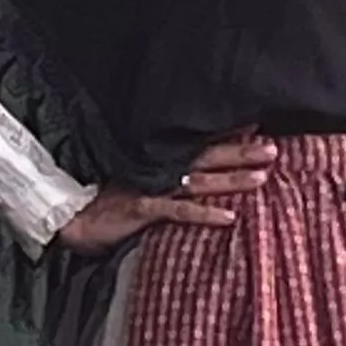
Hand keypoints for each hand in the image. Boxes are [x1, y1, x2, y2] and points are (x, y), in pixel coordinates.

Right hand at [61, 136, 275, 256]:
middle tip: (273, 149)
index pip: (200, 144)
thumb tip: (203, 171)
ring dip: (231, 180)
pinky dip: (204, 214)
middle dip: (241, 153)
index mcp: (161, 161)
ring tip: (261, 177)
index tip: (260, 127)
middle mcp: (160, 170)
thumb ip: (170, 176)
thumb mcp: (141, 182)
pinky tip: (229, 218)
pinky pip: (178, 212)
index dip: (229, 135)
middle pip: (208, 158)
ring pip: (200, 182)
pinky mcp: (142, 209)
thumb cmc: (109, 202)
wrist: (72, 219)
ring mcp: (152, 188)